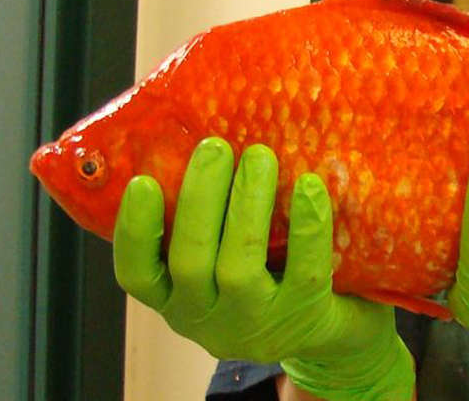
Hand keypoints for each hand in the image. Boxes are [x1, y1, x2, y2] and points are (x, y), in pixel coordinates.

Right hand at [114, 139, 413, 400]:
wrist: (334, 329)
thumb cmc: (269, 275)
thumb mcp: (224, 258)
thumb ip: (208, 219)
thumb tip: (196, 138)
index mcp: (177, 299)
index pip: (137, 274)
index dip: (135, 230)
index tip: (143, 182)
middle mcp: (207, 319)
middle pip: (190, 261)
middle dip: (200, 199)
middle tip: (215, 147)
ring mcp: (256, 324)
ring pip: (240, 267)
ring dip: (248, 205)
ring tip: (260, 156)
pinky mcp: (305, 317)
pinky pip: (305, 270)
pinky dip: (307, 225)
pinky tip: (311, 187)